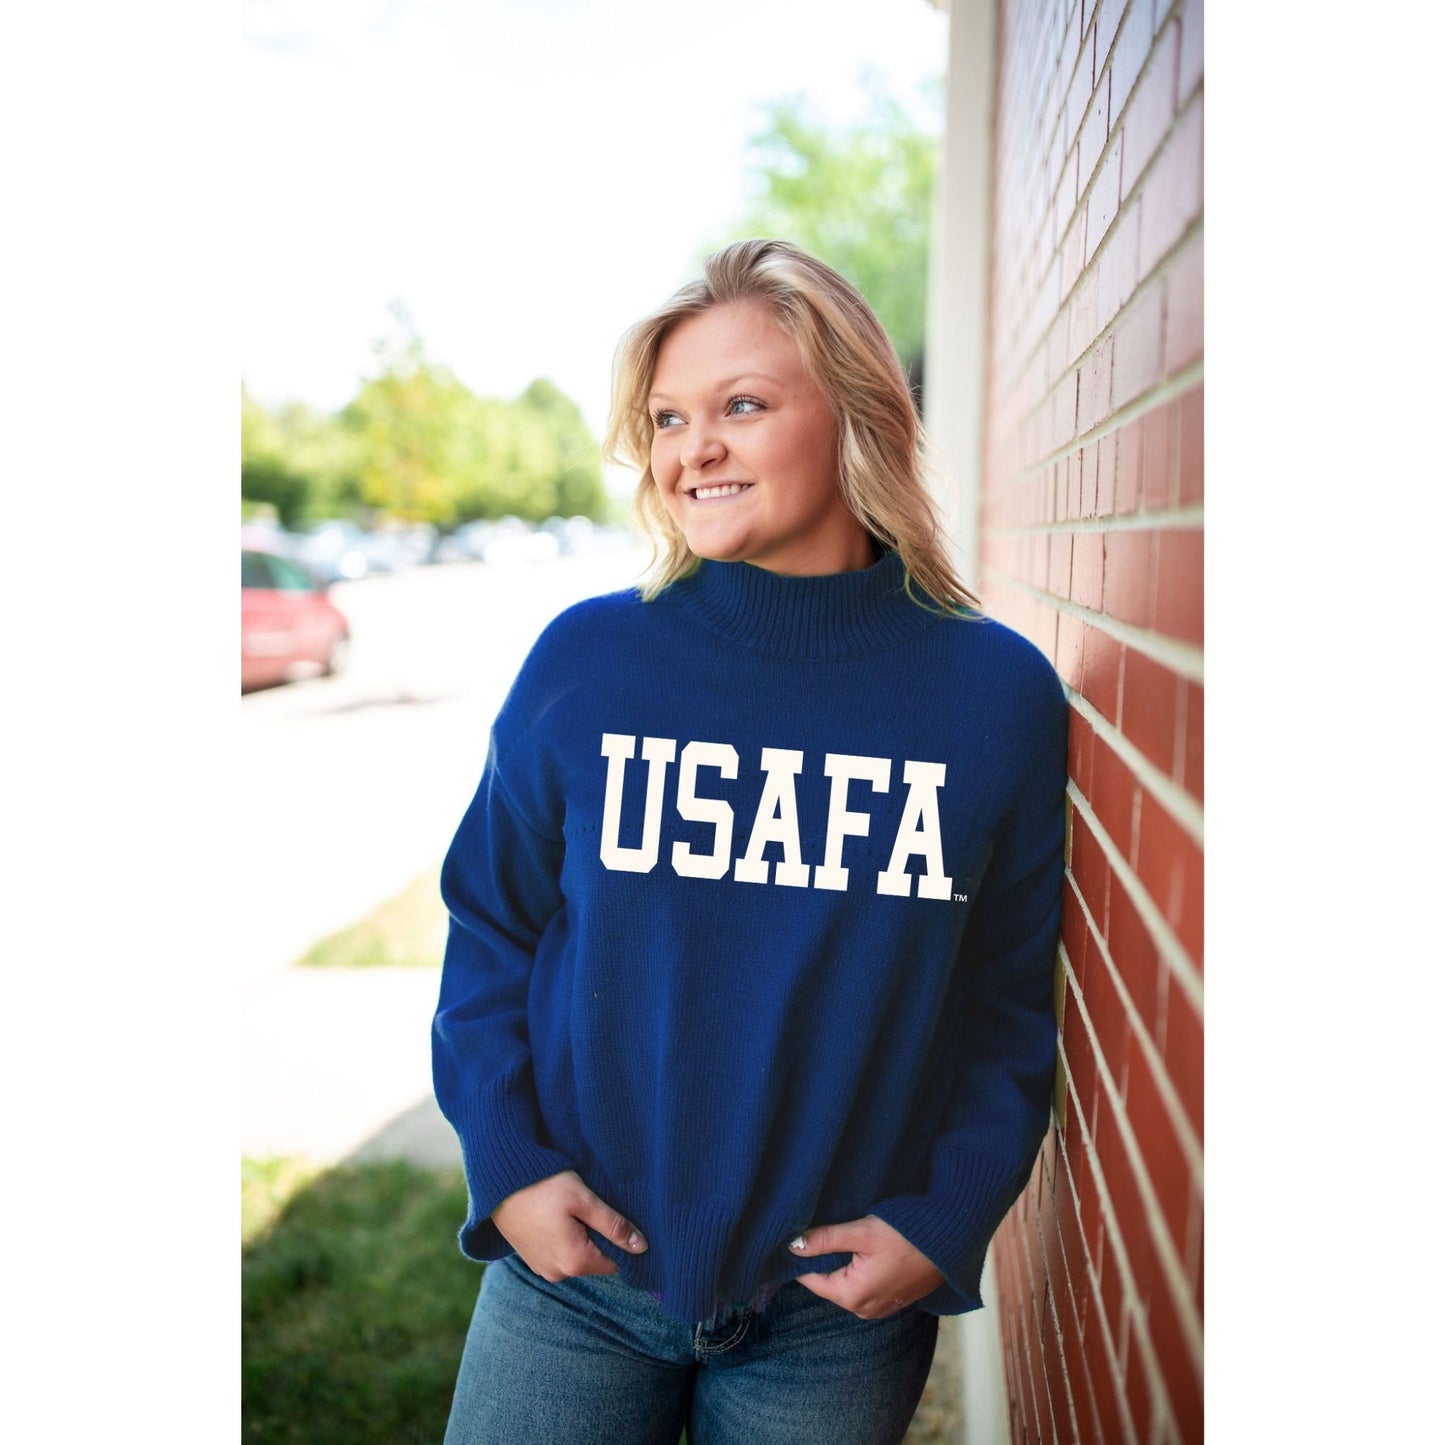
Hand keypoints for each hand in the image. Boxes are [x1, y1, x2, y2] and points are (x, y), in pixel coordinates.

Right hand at [491, 1170, 648, 1281]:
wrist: (500, 1181)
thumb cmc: (544, 1185)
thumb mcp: (585, 1200)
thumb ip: (614, 1226)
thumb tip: (642, 1247)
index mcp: (574, 1262)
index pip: (615, 1262)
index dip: (620, 1240)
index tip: (614, 1216)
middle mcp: (558, 1274)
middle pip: (595, 1260)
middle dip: (598, 1237)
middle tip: (589, 1208)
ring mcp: (542, 1269)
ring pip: (577, 1257)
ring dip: (581, 1237)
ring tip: (570, 1210)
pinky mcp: (532, 1260)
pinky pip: (560, 1254)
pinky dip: (564, 1239)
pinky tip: (557, 1216)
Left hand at [789, 1215, 944, 1319]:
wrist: (952, 1239)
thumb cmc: (907, 1234)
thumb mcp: (862, 1232)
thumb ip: (825, 1239)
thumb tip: (792, 1245)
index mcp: (853, 1296)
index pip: (810, 1279)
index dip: (800, 1256)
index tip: (793, 1236)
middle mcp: (865, 1309)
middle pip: (828, 1281)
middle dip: (822, 1258)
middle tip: (819, 1228)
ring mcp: (881, 1307)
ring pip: (846, 1282)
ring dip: (842, 1262)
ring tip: (844, 1235)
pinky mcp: (894, 1299)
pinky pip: (865, 1285)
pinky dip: (859, 1268)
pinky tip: (864, 1247)